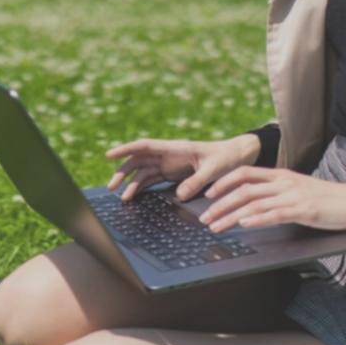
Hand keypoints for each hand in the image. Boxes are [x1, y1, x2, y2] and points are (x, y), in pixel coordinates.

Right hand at [104, 135, 259, 202]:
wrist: (236, 157)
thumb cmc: (226, 158)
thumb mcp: (214, 169)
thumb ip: (197, 181)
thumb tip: (180, 196)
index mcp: (174, 148)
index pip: (144, 146)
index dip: (125, 150)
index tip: (109, 155)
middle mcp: (167, 155)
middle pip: (138, 161)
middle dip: (123, 172)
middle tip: (111, 187)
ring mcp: (169, 165)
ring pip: (143, 172)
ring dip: (130, 183)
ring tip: (120, 197)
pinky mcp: (173, 174)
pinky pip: (152, 180)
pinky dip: (141, 188)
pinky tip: (133, 197)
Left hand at [196, 166, 345, 232]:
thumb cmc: (328, 200)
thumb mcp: (299, 191)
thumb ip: (278, 194)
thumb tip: (253, 206)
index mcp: (281, 175)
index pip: (245, 173)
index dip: (223, 182)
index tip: (208, 195)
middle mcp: (284, 182)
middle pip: (243, 189)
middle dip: (219, 204)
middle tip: (204, 218)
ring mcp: (293, 195)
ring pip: (253, 203)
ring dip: (230, 216)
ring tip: (216, 227)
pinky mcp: (304, 210)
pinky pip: (274, 214)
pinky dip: (256, 219)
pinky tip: (243, 225)